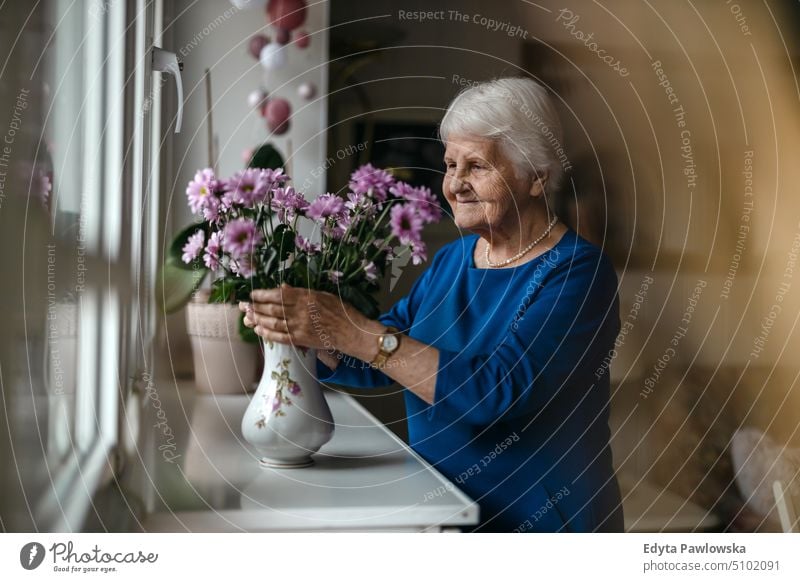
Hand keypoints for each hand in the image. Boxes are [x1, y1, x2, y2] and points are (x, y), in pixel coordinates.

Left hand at [239, 283, 382, 360]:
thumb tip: (282, 288)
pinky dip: (267, 333)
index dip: (262, 294)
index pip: (278, 294)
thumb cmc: (341, 310)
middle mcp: (301, 311)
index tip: (253, 294)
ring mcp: (300, 326)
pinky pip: (280, 336)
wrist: (352, 332)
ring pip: (273, 322)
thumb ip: (300, 292)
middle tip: (243, 305)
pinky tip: (258, 330)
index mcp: (306, 296)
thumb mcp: (322, 295)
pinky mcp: (301, 339)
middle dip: (255, 306)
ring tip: (247, 316)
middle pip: (272, 308)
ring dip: (257, 319)